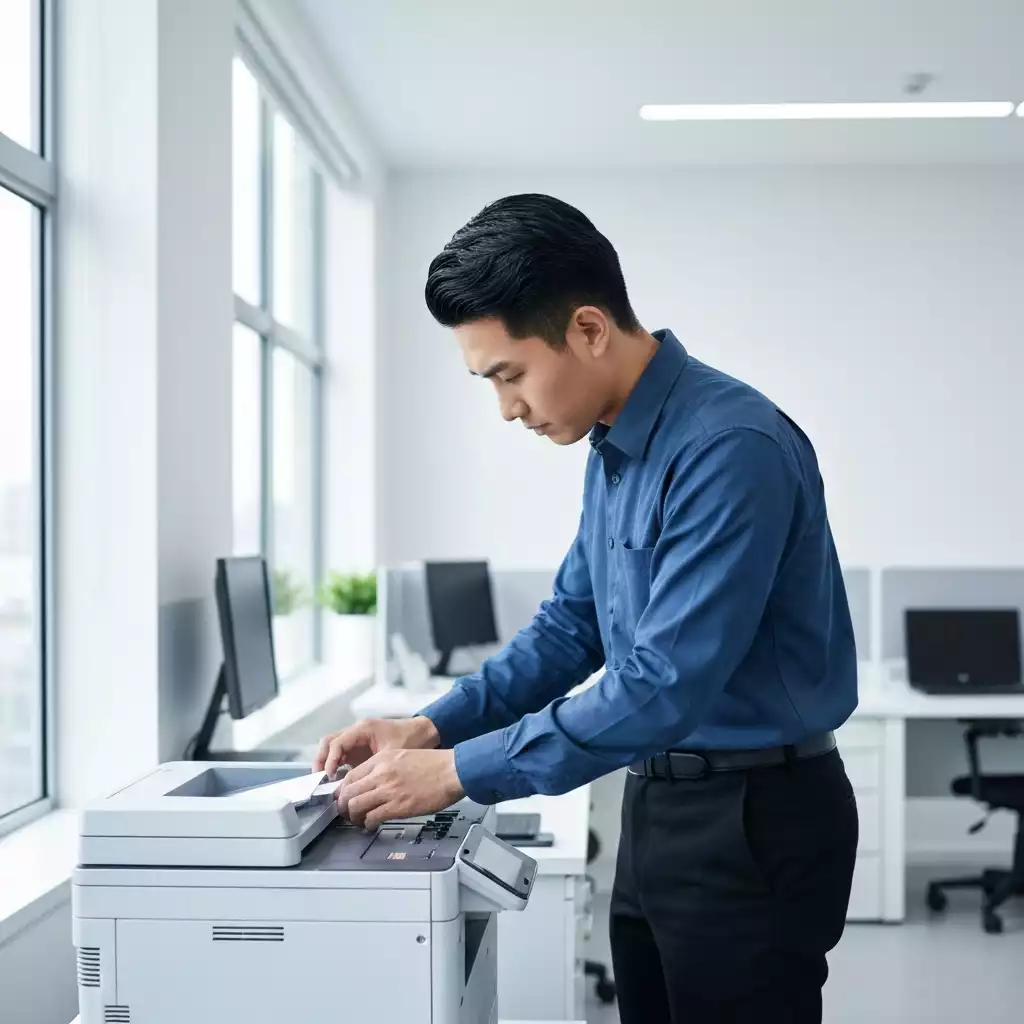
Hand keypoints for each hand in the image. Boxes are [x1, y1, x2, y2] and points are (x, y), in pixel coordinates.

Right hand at [314, 716, 439, 777]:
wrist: (425, 733)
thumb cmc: (411, 739)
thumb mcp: (391, 754)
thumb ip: (373, 768)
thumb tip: (359, 786)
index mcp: (363, 729)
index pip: (336, 742)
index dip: (329, 760)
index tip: (329, 775)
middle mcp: (357, 732)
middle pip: (328, 742)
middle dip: (321, 760)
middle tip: (319, 779)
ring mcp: (358, 740)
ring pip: (333, 748)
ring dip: (327, 763)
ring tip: (326, 782)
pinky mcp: (361, 749)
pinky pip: (342, 755)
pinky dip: (336, 766)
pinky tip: (339, 781)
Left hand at [337, 748, 464, 830]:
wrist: (451, 771)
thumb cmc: (434, 764)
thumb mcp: (403, 756)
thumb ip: (385, 767)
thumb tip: (372, 783)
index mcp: (382, 759)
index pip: (350, 776)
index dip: (343, 791)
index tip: (344, 798)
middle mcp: (381, 773)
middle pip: (348, 793)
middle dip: (343, 807)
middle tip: (347, 814)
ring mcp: (388, 790)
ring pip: (355, 806)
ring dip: (353, 818)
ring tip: (359, 822)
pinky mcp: (398, 806)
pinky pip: (372, 817)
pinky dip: (368, 824)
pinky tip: (371, 826)